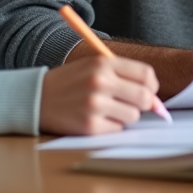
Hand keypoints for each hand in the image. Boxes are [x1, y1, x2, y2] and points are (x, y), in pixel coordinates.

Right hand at [38, 55, 158, 135]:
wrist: (36, 98)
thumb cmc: (71, 82)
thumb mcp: (94, 66)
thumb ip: (124, 76)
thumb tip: (155, 100)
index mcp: (103, 63)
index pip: (146, 74)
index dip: (152, 85)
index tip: (148, 90)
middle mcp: (100, 82)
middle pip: (145, 97)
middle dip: (145, 103)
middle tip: (133, 103)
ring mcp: (94, 105)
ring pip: (133, 116)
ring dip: (125, 115)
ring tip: (108, 109)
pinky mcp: (89, 126)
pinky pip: (118, 129)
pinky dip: (111, 126)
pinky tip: (96, 118)